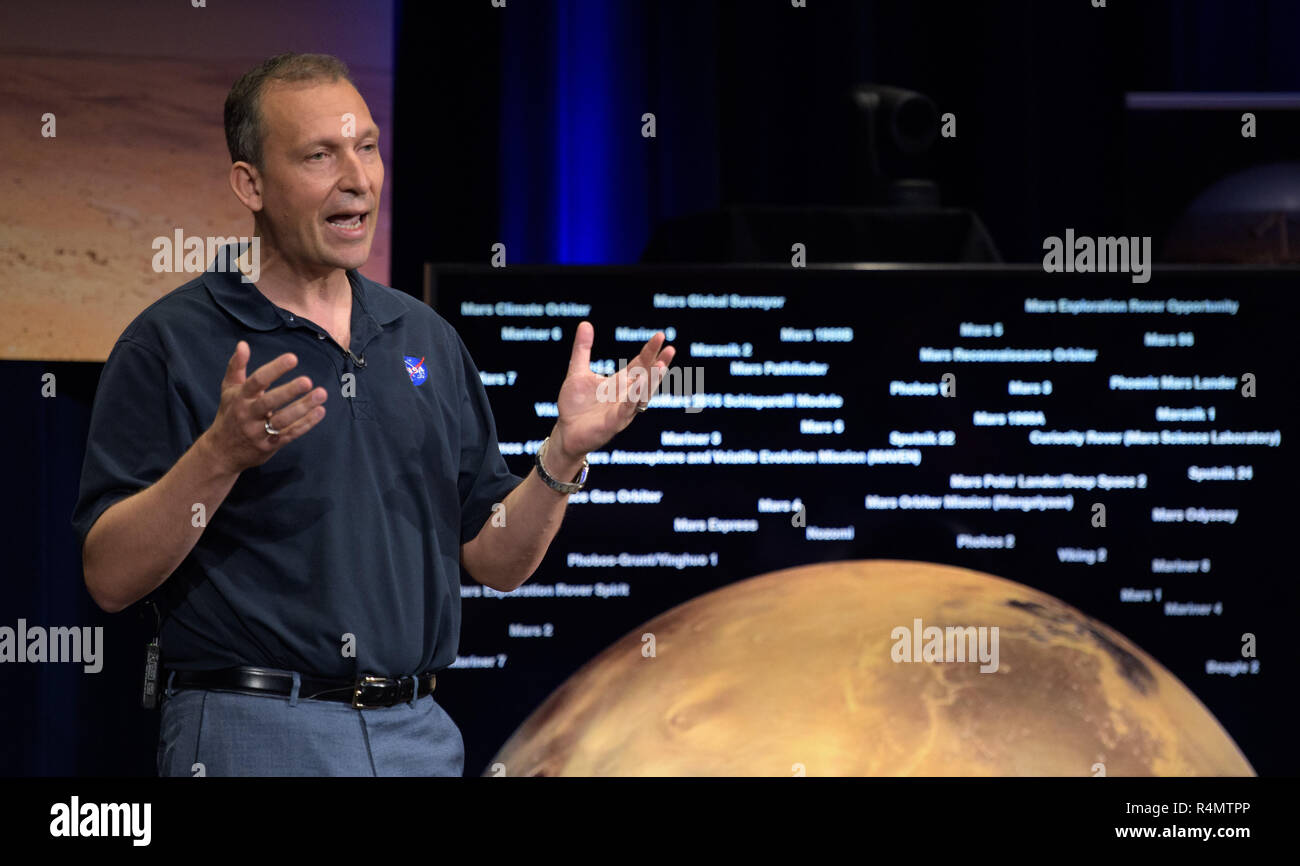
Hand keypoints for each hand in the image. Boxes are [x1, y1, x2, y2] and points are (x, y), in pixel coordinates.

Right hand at [199, 341, 327, 474]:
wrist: (221, 452)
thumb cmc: (229, 414)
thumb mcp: (229, 390)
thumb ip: (236, 367)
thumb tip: (243, 344)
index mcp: (240, 398)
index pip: (257, 381)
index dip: (274, 369)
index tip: (293, 358)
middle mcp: (248, 414)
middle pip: (269, 402)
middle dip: (289, 391)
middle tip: (308, 380)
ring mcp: (258, 432)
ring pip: (282, 420)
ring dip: (303, 408)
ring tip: (321, 394)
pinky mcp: (269, 445)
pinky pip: (289, 434)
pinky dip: (306, 424)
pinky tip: (320, 411)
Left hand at [552, 321, 674, 460]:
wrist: (566, 432)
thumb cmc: (575, 405)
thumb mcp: (578, 372)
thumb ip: (582, 349)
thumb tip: (585, 323)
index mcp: (620, 383)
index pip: (640, 364)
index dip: (650, 351)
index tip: (660, 336)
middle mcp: (626, 395)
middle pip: (646, 378)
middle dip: (658, 364)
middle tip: (670, 348)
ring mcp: (622, 410)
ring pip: (641, 395)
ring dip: (651, 382)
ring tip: (661, 366)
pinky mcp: (613, 423)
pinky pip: (626, 410)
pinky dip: (632, 398)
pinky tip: (638, 386)